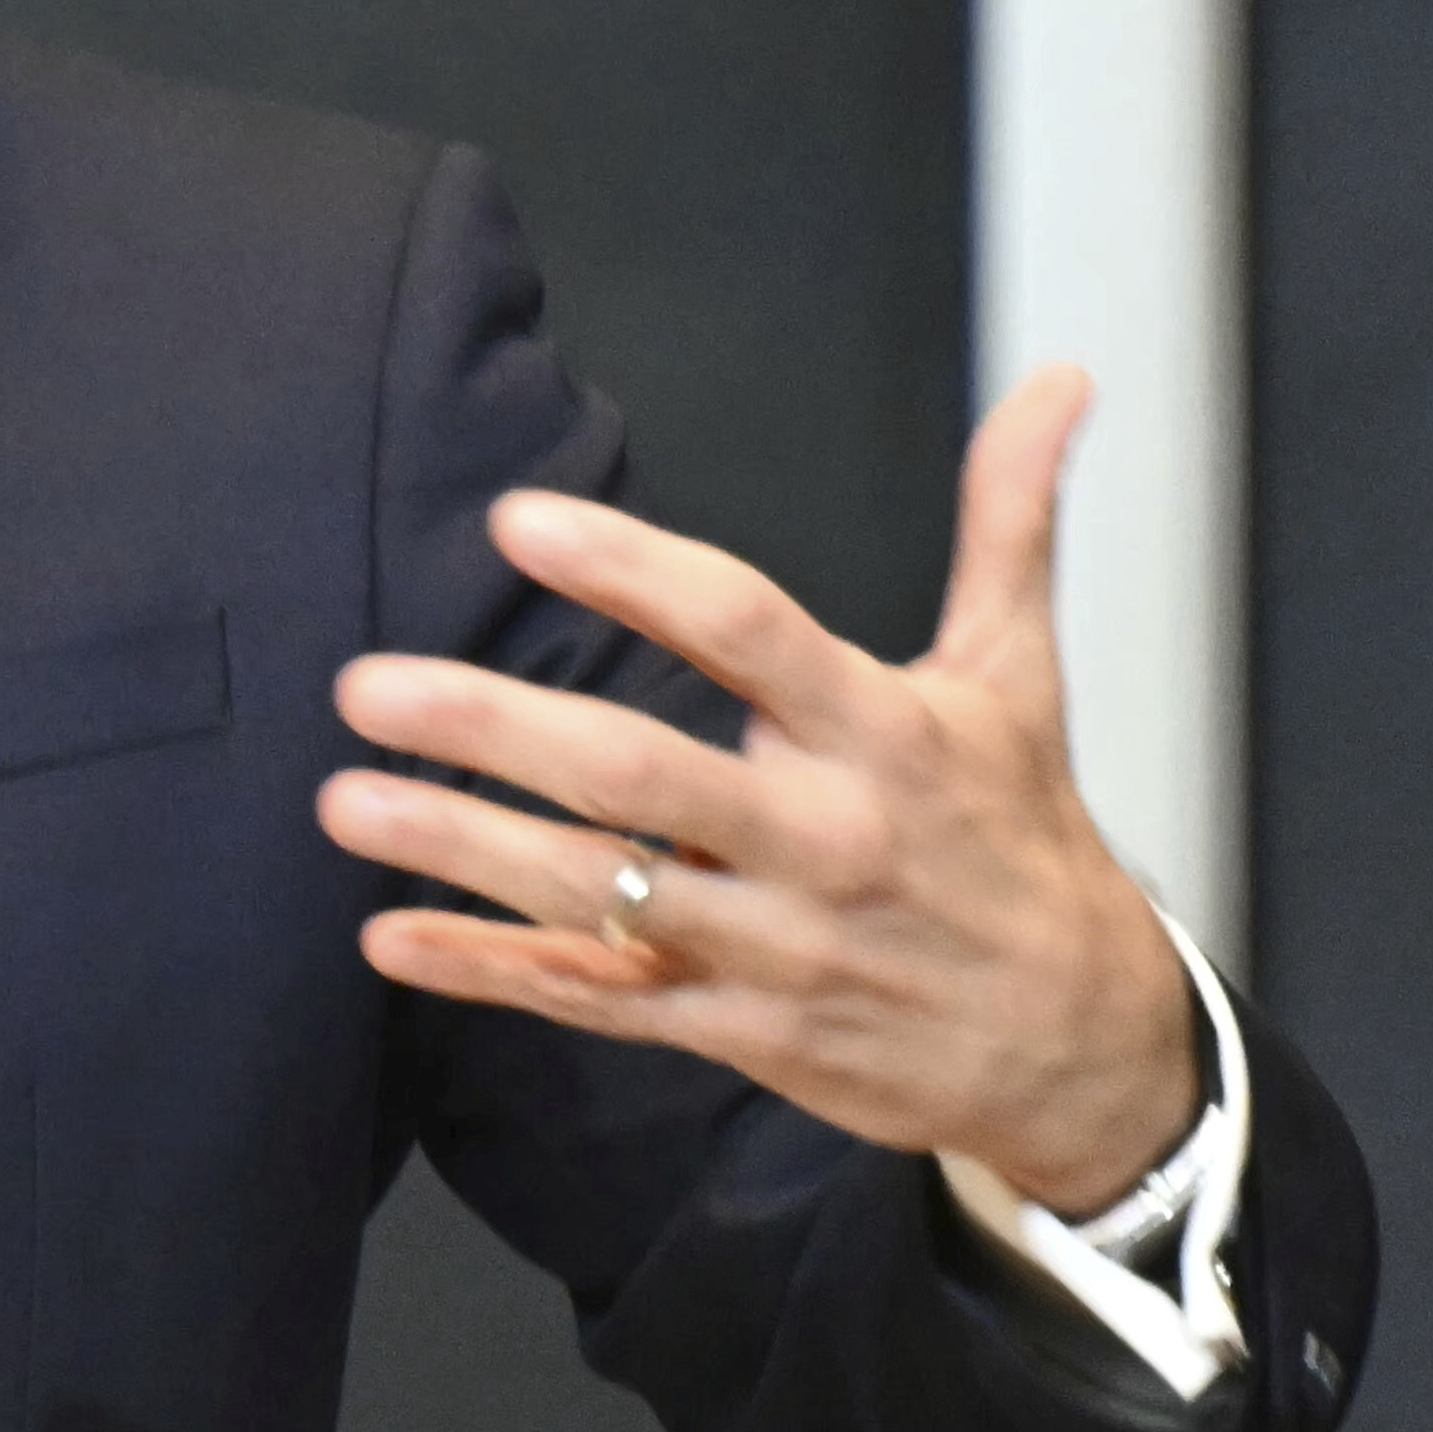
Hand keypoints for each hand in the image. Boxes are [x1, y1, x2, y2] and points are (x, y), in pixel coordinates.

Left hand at [320, 364, 1203, 1213]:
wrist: (1092, 1053)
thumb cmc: (1028, 841)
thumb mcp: (1020, 677)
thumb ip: (1008, 522)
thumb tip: (1058, 378)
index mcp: (883, 734)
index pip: (747, 629)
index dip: (632, 570)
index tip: (518, 522)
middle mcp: (825, 838)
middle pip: (641, 774)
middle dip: (496, 731)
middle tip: (364, 684)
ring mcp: (780, 947)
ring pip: (602, 897)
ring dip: (464, 850)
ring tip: (340, 803)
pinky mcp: (746, 1033)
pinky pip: (603, 1002)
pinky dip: (493, 975)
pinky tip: (388, 941)